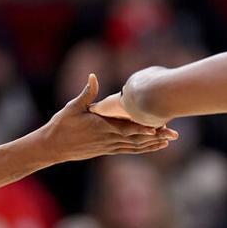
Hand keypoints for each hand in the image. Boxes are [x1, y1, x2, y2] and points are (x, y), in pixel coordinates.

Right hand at [42, 74, 176, 161]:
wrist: (53, 147)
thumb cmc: (61, 125)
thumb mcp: (72, 107)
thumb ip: (87, 93)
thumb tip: (93, 76)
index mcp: (101, 127)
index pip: (126, 129)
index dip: (142, 129)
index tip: (157, 128)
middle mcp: (108, 139)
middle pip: (136, 139)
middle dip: (156, 137)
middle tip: (174, 134)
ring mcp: (108, 146)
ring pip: (135, 147)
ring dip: (152, 144)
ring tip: (169, 141)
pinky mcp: (107, 150)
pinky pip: (128, 150)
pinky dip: (142, 148)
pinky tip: (154, 146)